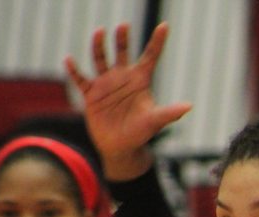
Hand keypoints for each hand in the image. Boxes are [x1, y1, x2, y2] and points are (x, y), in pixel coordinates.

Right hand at [65, 22, 191, 179]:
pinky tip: (69, 59)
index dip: (157, 41)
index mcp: (141, 81)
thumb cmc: (140, 134)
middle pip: (123, 51)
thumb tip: (189, 106)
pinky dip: (74, 70)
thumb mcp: (155, 121)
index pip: (151, 56)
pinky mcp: (91, 93)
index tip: (165, 26)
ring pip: (101, 58)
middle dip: (123, 38)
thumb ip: (169, 113)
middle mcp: (123, 77)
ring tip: (100, 31)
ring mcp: (106, 83)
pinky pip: (80, 78)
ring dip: (99, 46)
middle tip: (124, 26)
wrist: (120, 148)